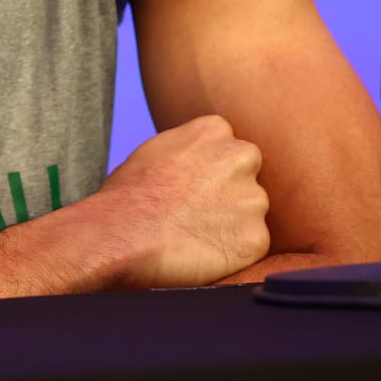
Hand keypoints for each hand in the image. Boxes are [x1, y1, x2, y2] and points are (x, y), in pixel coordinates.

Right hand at [97, 114, 270, 287]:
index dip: (210, 172)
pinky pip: (251, 244)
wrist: (125, 232)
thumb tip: (197, 160)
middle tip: (196, 212)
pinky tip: (202, 251)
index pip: (227, 148)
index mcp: (215, 129)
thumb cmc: (129, 194)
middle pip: (245, 177)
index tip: (192, 187)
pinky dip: (232, 251)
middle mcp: (242, 157)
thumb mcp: (158, 148)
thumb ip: (190, 149)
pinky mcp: (256, 237)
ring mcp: (253, 198)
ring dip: (231, 224)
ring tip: (193, 234)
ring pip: (250, 212)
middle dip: (229, 193)